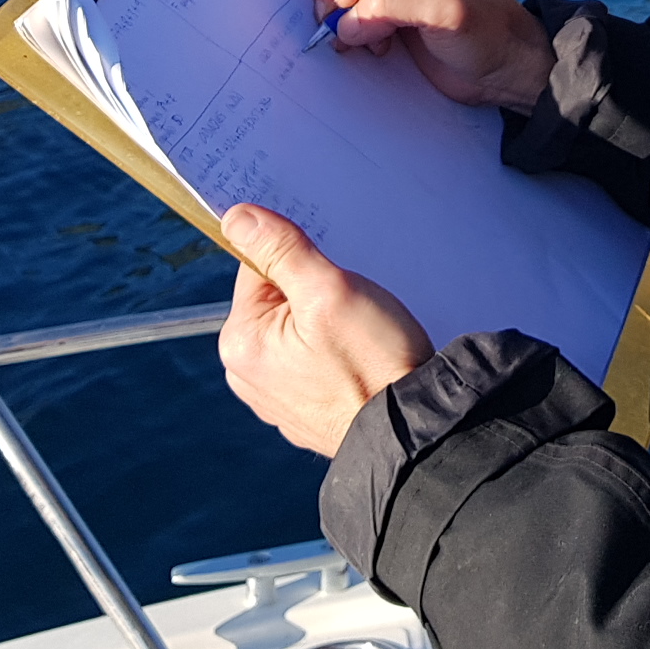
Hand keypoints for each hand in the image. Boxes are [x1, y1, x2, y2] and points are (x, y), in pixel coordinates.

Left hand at [218, 202, 433, 456]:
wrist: (413, 431)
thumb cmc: (372, 362)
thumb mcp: (329, 291)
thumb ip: (281, 250)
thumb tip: (236, 217)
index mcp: (240, 342)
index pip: (258, 267)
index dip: (298, 258)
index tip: (331, 272)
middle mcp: (246, 373)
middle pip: (277, 298)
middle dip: (314, 291)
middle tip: (352, 304)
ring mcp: (275, 396)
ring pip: (298, 328)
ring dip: (327, 320)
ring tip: (361, 332)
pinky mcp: (304, 409)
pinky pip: (313, 360)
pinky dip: (335, 351)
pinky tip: (361, 357)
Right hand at [308, 0, 555, 112]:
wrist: (500, 69)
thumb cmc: (488, 32)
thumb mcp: (446, 9)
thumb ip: (392, 4)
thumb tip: (345, 22)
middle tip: (336, 17)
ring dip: (335, 4)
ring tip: (357, 37)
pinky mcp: (381, 0)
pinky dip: (343, 22)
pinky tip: (368, 44)